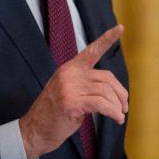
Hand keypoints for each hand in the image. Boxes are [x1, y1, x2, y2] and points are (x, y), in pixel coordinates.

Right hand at [19, 24, 127, 158]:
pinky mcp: (71, 102)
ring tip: (119, 116)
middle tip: (124, 107)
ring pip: (105, 92)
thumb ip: (86, 85)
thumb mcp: (69, 92)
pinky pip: (101, 104)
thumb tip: (113, 91)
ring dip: (117, 106)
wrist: (34, 131)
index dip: (107, 39)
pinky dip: (113, 112)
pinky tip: (116, 118)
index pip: (91, 50)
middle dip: (120, 93)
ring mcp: (69, 87)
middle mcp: (69, 74)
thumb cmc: (54, 114)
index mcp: (69, 68)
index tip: (120, 28)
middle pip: (106, 78)